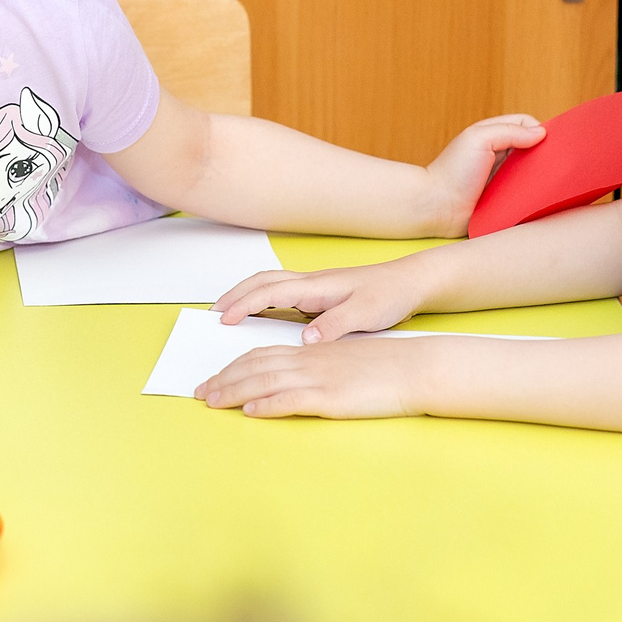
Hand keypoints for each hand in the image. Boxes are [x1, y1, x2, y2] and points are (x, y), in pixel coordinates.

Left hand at [194, 333, 427, 418]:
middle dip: (223, 379)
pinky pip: (291, 399)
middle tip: (200, 392)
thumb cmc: (386, 369)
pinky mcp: (330, 397)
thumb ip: (318, 370)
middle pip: (254, 365)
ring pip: (264, 381)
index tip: (214, 378)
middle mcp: (308, 362)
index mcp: (311, 352)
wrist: (416, 368)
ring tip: (212, 401)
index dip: (233, 366)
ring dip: (234, 392)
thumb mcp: (344, 363)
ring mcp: (318, 379)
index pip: (261, 355)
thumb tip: (295, 383)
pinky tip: (250, 411)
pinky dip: (267, 405)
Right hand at [217, 260, 427, 340]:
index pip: (268, 291)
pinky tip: (261, 315)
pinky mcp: (319, 296)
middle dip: (233, 295)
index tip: (223, 318)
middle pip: (260, 282)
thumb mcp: (366, 314)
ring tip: (227, 311)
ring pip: (269, 285)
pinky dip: (262, 300)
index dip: (243, 304)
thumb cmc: (390, 295)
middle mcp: (310, 283)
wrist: (410, 283)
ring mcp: (314, 288)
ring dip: (245, 295)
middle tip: (212, 312)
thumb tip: (305, 339)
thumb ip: (334, 325)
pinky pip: (281, 294)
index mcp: (316, 286)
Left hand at [420, 113, 544, 234]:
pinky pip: (527, 193)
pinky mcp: (505, 198)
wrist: (437, 207)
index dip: (539, 130)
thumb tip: (541, 133)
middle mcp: (500, 154)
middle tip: (559, 162)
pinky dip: (535, 194)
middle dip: (545, 153)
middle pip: (533, 148)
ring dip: (542, 175)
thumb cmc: (453, 171)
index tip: (551, 142)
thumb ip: (510, 132)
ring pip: (533, 171)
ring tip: (554, 180)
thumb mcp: (479, 139)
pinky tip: (543, 197)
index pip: (526, 124)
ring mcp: (503, 177)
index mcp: (493, 135)